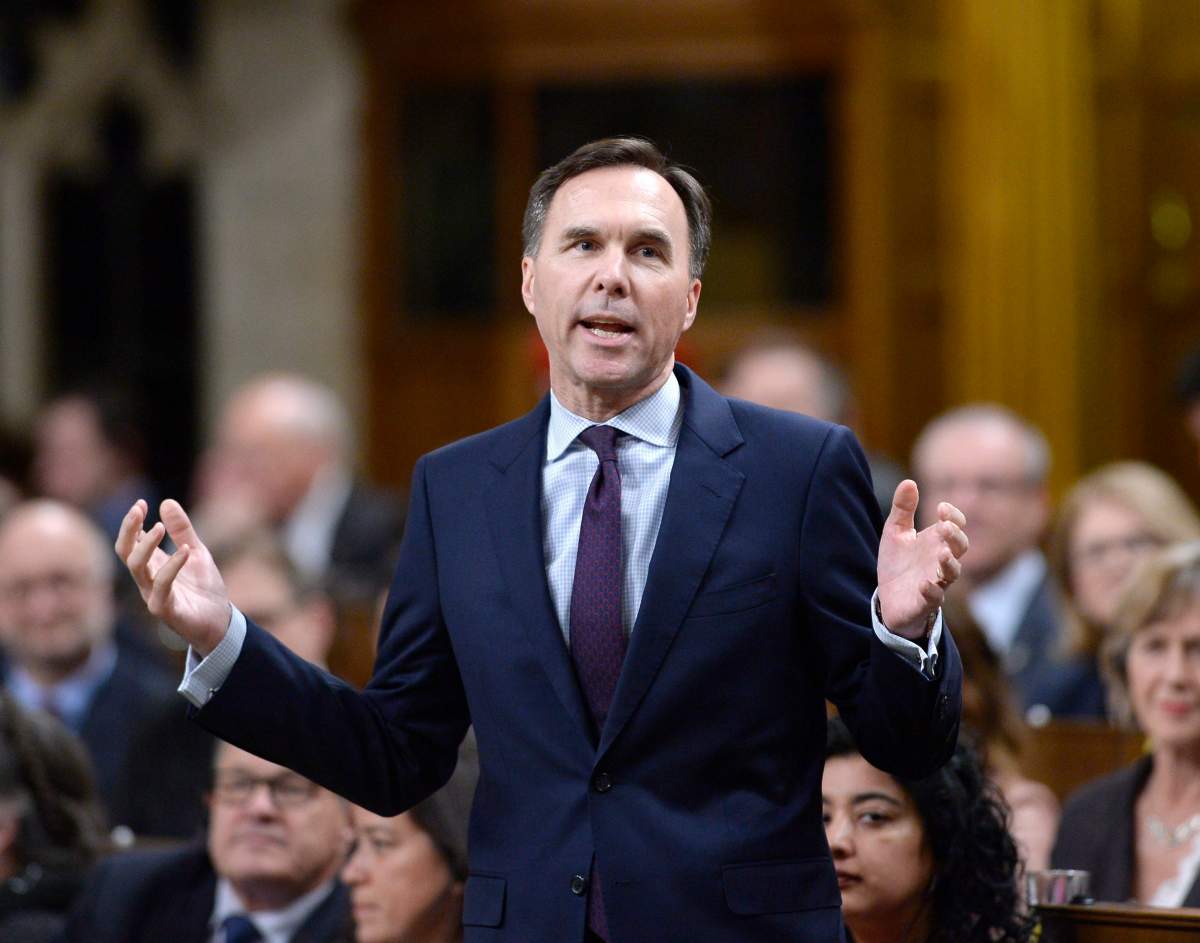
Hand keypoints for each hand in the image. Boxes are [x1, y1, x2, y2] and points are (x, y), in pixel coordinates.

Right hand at [115, 499, 231, 656]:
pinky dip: (172, 566)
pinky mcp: (165, 610)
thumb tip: (166, 502)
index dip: (132, 523)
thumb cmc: (204, 588)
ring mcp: (153, 595)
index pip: (131, 542)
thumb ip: (183, 530)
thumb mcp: (197, 552)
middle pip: (125, 553)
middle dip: (128, 530)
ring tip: (160, 527)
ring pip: (136, 568)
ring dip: (146, 545)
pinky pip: (162, 586)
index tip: (140, 503)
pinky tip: (186, 550)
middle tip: (138, 509)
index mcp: (152, 565)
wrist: (220, 622)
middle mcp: (147, 579)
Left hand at [876, 480, 967, 639]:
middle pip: (960, 547)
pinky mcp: (925, 601)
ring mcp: (936, 581)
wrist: (887, 597)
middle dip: (955, 537)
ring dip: (949, 563)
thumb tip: (909, 482)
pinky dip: (932, 591)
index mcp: (936, 541)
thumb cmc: (897, 563)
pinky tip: (924, 584)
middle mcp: (940, 560)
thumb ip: (902, 509)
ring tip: (941, 554)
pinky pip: (935, 598)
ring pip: (952, 573)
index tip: (940, 508)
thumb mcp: (895, 532)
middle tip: (945, 527)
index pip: (956, 525)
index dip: (953, 516)